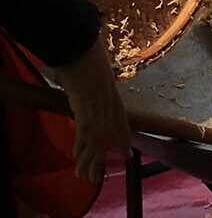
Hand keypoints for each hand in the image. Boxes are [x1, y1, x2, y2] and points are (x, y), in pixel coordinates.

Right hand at [52, 38, 131, 181]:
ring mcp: (98, 102)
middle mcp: (108, 99)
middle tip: (95, 176)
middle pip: (108, 134)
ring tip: (84, 176)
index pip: (121, 120)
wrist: (78, 41)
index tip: (128, 153)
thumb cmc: (81, 51)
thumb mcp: (90, 71)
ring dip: (89, 158)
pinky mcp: (86, 102)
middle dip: (102, 156)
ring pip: (97, 137)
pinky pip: (86, 129)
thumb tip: (78, 82)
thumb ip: (88, 82)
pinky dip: (82, 145)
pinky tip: (78, 159)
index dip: (123, 137)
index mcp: (112, 92)